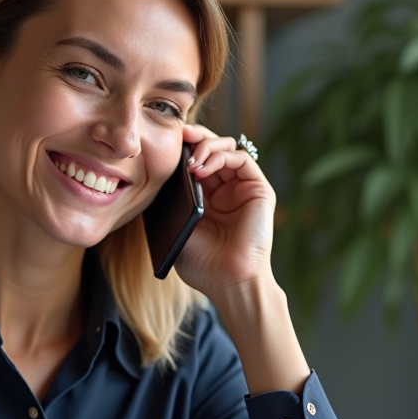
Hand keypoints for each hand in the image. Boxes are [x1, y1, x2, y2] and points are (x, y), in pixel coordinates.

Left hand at [174, 124, 275, 300]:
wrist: (229, 282)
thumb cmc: (203, 264)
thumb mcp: (179, 227)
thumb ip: (173, 201)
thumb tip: (158, 173)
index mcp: (207, 198)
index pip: (196, 161)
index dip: (183, 149)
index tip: (166, 144)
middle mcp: (226, 190)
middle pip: (212, 149)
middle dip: (195, 139)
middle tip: (180, 136)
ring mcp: (243, 188)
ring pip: (227, 148)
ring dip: (207, 147)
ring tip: (191, 161)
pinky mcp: (259, 190)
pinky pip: (241, 159)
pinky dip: (221, 157)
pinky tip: (203, 168)